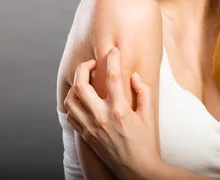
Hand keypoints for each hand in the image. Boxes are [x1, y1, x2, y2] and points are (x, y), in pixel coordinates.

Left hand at [64, 48, 159, 179]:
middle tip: (92, 63)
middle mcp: (102, 117)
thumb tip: (133, 75)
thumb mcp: (149, 115)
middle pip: (81, 84)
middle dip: (84, 67)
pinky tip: (83, 100)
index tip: (114, 50)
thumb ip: (143, 92)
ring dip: (75, 85)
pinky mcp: (86, 136)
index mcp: (120, 110)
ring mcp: (91, 127)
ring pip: (71, 99)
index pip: (113, 76)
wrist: (136, 170)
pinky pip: (71, 116)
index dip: (113, 58)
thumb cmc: (145, 142)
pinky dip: (73, 104)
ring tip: (85, 81)